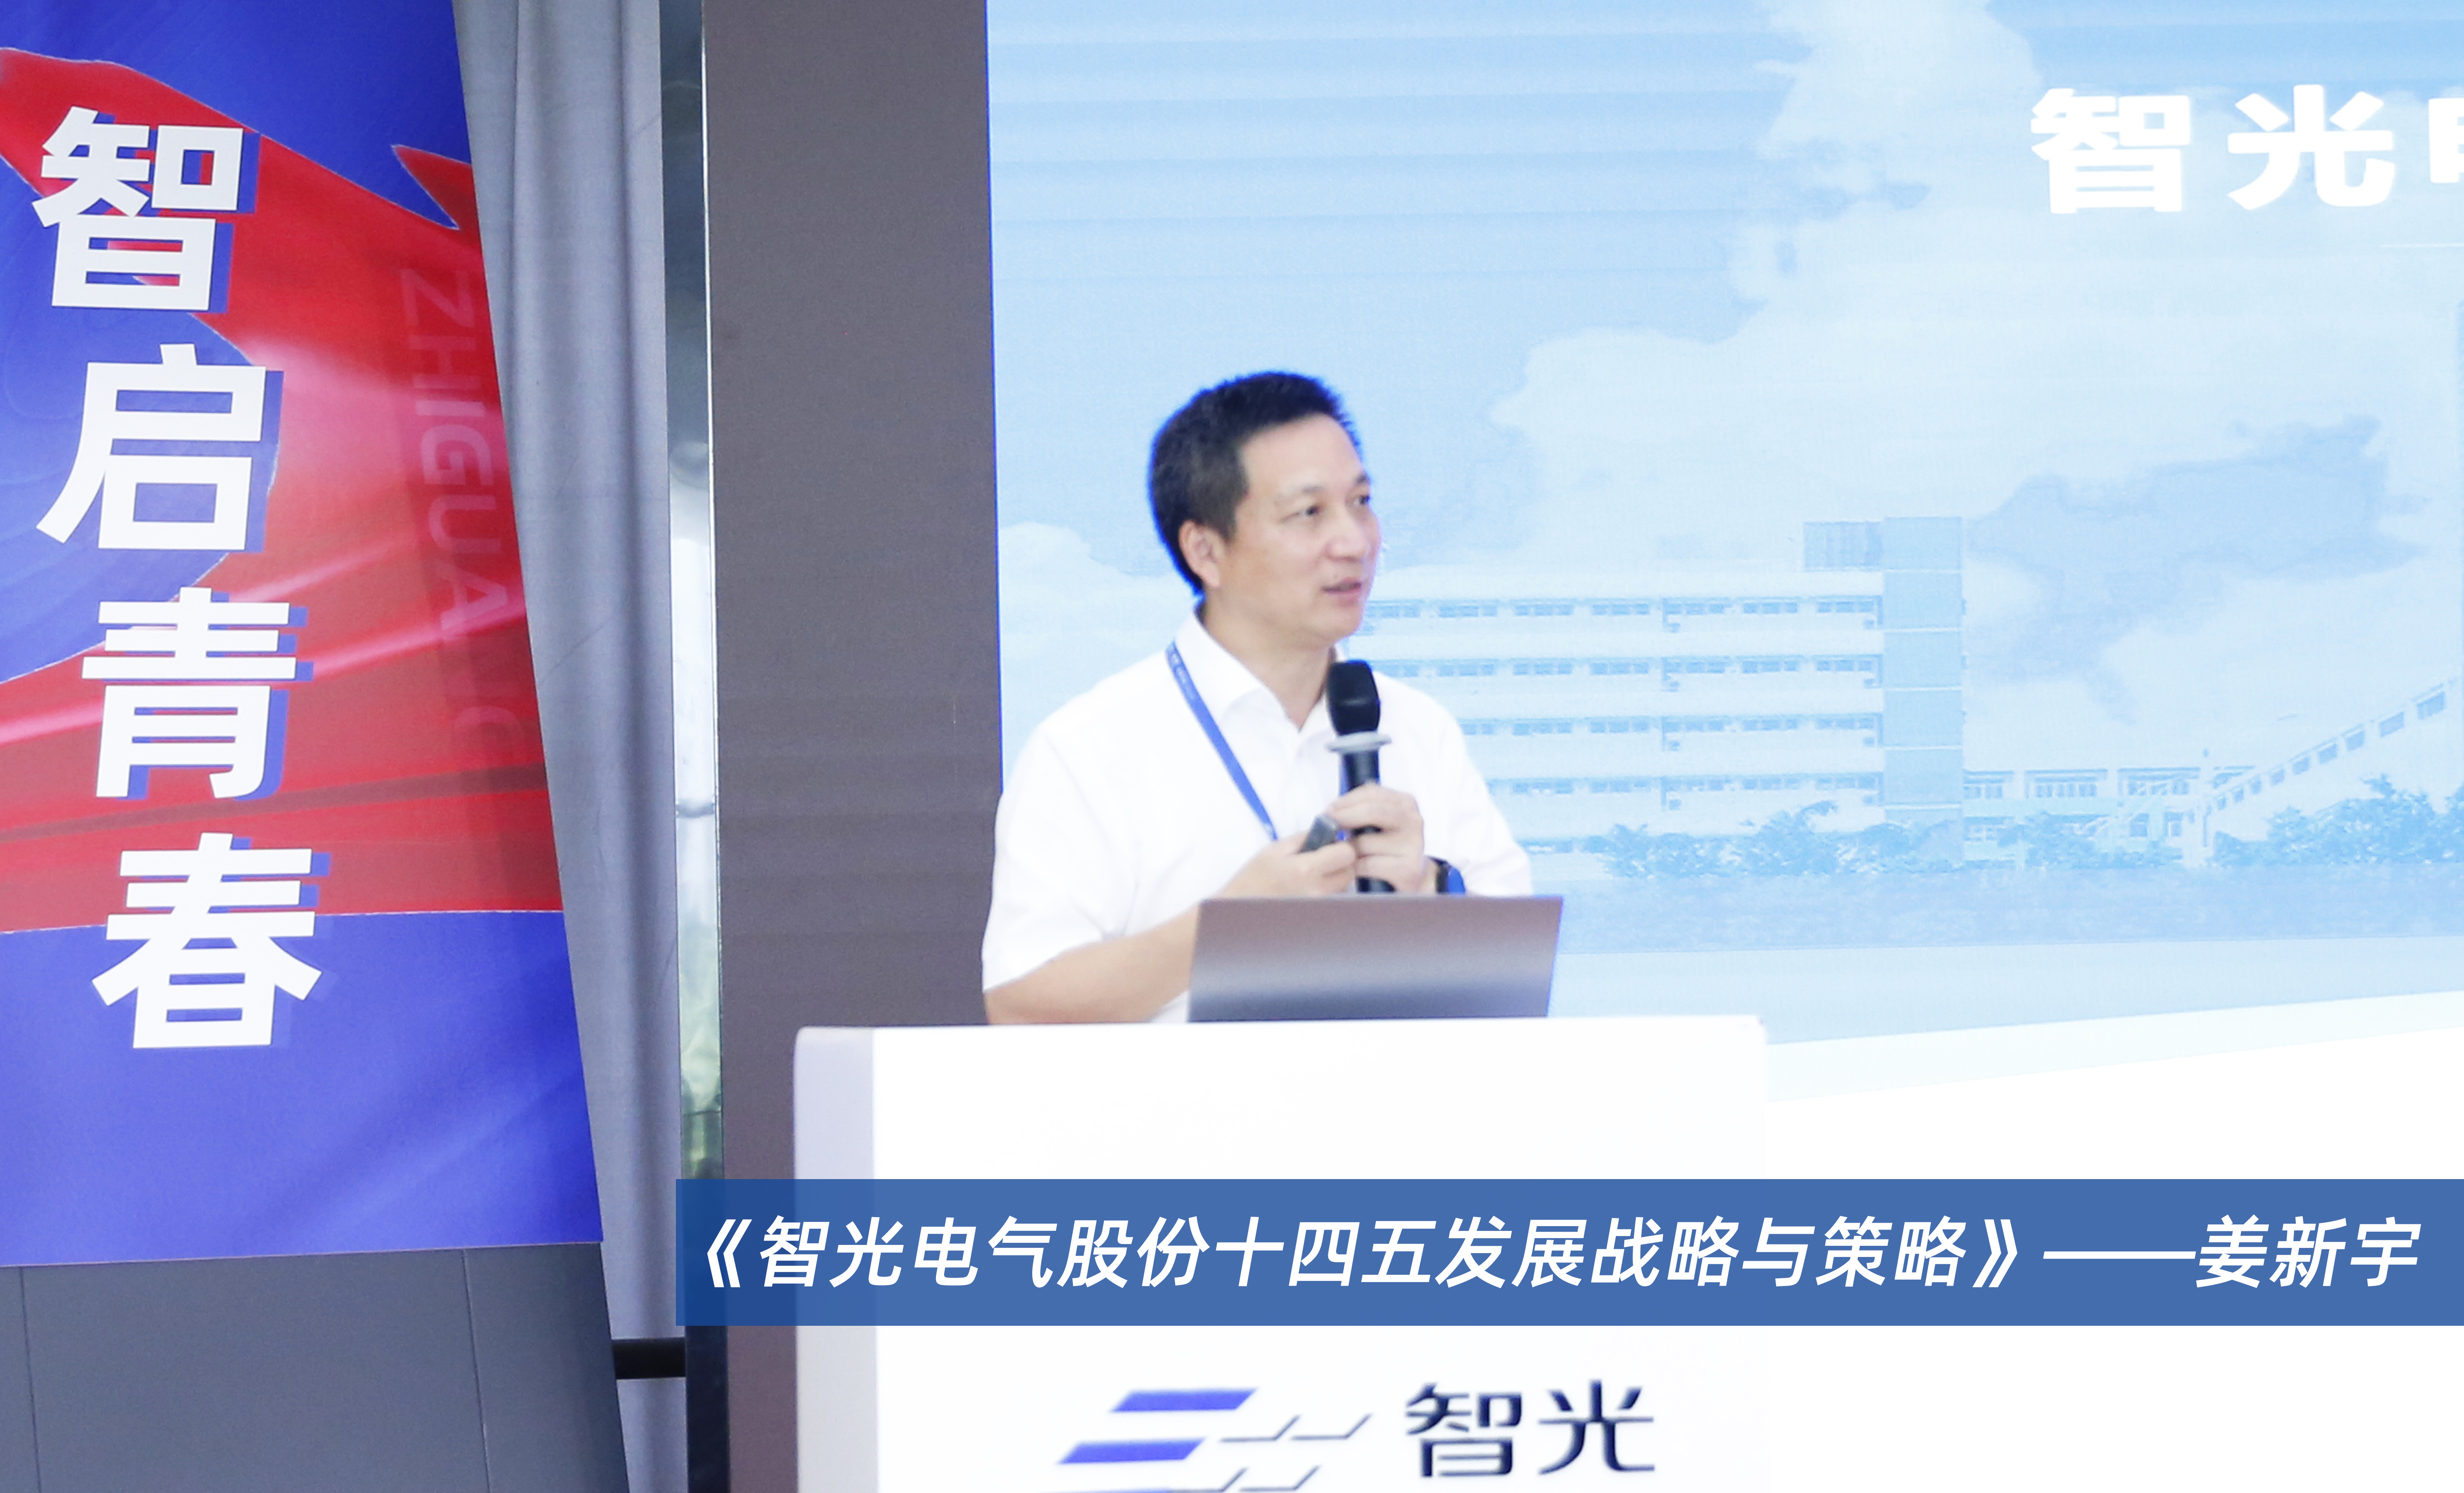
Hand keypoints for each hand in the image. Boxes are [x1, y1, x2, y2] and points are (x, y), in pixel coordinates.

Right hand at [1217, 828, 1359, 898]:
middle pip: (1350, 872)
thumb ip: (1305, 837)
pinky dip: (1328, 892)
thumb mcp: (1275, 849)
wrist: (1239, 910)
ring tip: (1313, 876)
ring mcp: (1319, 908)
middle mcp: (1318, 891)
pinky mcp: (1317, 917)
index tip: (1330, 845)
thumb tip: (1328, 830)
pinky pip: (1333, 900)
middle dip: (1341, 863)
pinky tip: (1310, 889)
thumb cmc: (1254, 877)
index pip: (1347, 854)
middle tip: (1324, 860)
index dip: (1341, 846)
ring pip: (1343, 887)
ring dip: (1335, 878)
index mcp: (1306, 869)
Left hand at [1323, 783, 1431, 891]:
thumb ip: (1360, 809)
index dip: (1345, 800)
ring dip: (1347, 849)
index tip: (1329, 810)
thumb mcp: (1380, 820)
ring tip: (1344, 853)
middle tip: (1326, 826)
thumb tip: (1330, 811)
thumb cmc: (1388, 844)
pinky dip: (1354, 867)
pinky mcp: (1407, 869)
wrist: (1414, 873)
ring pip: (1365, 842)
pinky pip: (1367, 864)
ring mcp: (1413, 845)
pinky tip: (1353, 868)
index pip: (1371, 792)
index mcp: (1405, 802)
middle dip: (1343, 818)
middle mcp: (1413, 820)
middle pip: (1370, 812)